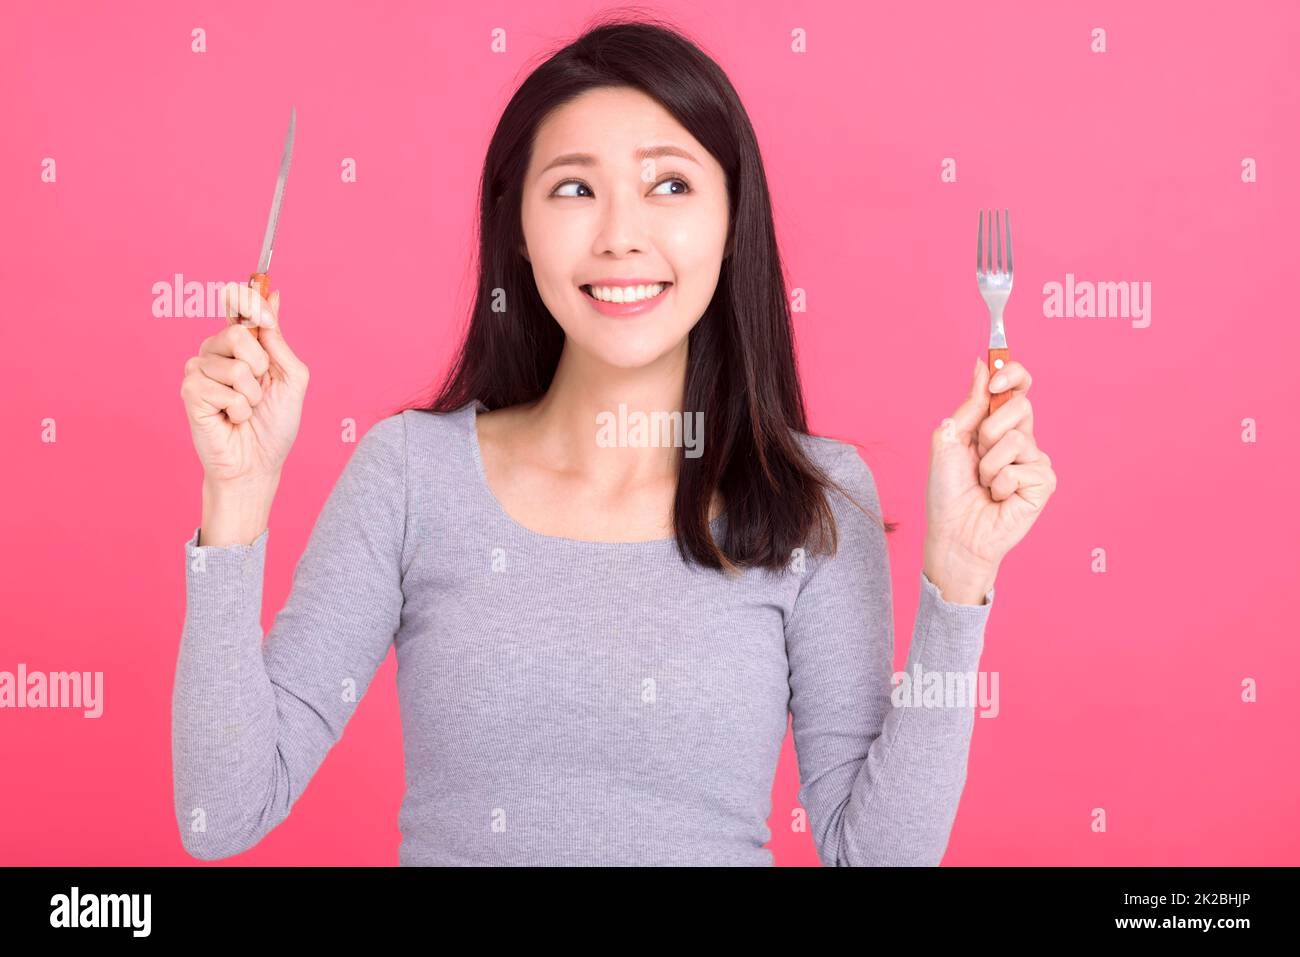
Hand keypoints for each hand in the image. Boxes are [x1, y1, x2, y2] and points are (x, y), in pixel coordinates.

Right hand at [180, 282, 309, 484]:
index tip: (258, 294)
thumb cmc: (275, 425)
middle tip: (260, 389)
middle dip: (260, 365)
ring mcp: (200, 371)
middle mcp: (217, 352)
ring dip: (250, 395)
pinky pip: (219, 388)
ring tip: (245, 410)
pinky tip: (230, 419)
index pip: (239, 307)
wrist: (258, 464)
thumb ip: (278, 340)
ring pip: (232, 365)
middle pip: (235, 332)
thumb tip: (272, 295)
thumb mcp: (291, 378)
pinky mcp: (189, 392)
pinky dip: (236, 408)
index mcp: (243, 345)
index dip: (247, 297)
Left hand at [923, 357, 1056, 600]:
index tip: (996, 377)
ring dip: (989, 464)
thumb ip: (969, 404)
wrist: (954, 533)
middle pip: (1021, 404)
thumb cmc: (948, 491)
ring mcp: (1034, 460)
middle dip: (989, 429)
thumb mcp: (949, 440)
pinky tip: (1000, 498)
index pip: (1017, 386)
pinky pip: (1023, 468)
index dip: (1012, 373)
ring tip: (985, 484)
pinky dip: (1002, 484)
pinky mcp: (1044, 483)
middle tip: (978, 454)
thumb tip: (980, 365)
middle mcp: (1020, 439)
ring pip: (1017, 438)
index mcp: (996, 424)